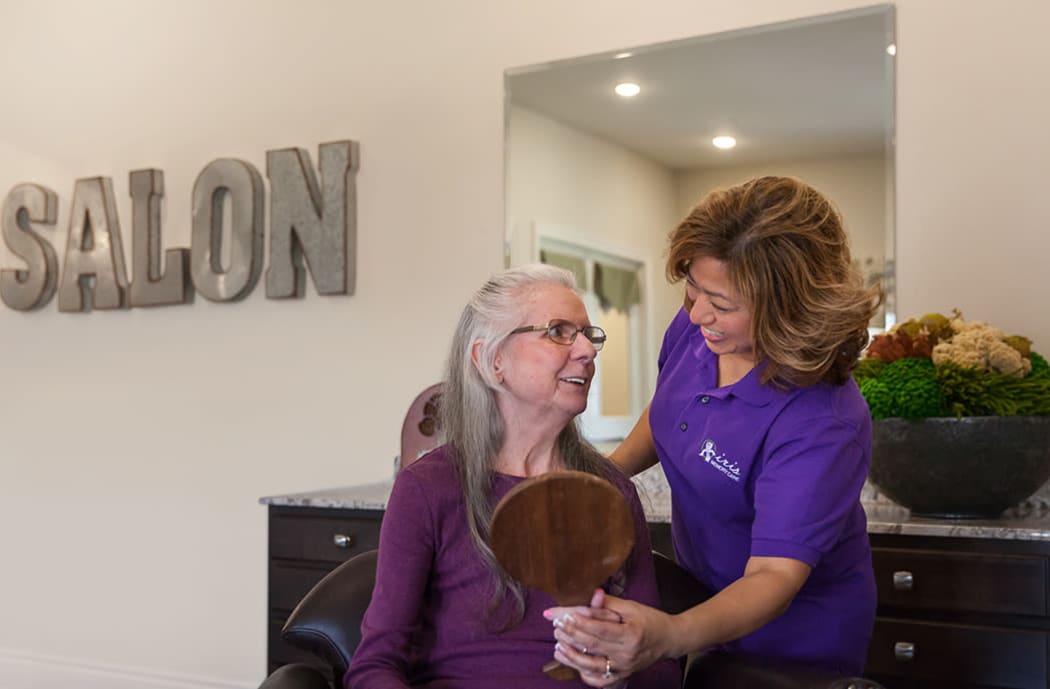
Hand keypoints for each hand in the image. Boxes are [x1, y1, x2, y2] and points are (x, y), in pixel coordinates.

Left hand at [545, 589, 676, 685]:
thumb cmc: (649, 619)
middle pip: (593, 647)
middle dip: (571, 636)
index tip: (563, 615)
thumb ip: (607, 604)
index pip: (600, 629)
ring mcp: (624, 668)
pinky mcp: (622, 676)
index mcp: (631, 634)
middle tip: (555, 626)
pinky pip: (599, 680)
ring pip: (592, 667)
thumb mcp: (631, 607)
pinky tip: (572, 662)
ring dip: (571, 657)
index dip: (580, 623)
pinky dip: (584, 673)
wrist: (668, 639)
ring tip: (557, 646)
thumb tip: (588, 595)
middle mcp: (627, 654)